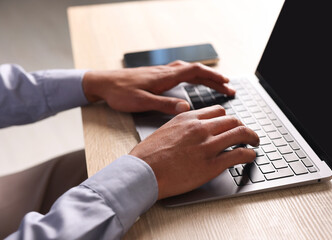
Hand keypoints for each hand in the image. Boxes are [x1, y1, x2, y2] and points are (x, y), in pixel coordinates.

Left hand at [82, 61, 234, 114]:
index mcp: (165, 77)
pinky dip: (192, 75)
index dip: (213, 78)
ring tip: (216, 83)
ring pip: (188, 70)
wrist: (103, 83)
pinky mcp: (156, 76)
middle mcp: (165, 72)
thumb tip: (186, 109)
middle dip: (214, 78)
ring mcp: (161, 73)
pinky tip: (191, 81)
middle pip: (196, 70)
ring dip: (204, 76)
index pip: (195, 72)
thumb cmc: (120, 93)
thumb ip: (164, 105)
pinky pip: (180, 72)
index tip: (227, 84)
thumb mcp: (141, 102)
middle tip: (228, 87)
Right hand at [129, 105, 259, 198]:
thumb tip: (192, 129)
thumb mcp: (165, 130)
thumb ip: (183, 126)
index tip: (231, 124)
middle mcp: (200, 128)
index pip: (218, 111)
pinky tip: (250, 156)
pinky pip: (239, 155)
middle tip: (247, 134)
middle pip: (232, 120)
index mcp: (188, 118)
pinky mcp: (212, 165)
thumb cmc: (148, 154)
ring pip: (240, 134)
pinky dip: (249, 154)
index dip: (228, 119)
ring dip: (252, 137)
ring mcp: (207, 146)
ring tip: (254, 142)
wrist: (142, 172)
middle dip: (243, 127)